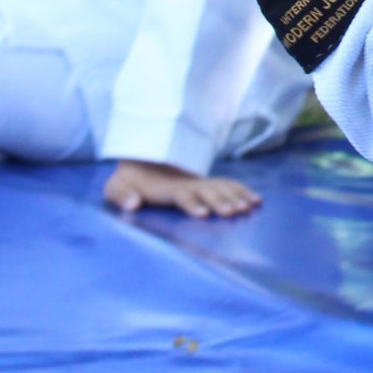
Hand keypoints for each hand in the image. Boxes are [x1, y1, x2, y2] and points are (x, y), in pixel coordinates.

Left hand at [102, 159, 262, 216]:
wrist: (141, 159)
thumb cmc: (128, 178)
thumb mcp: (115, 185)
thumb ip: (120, 193)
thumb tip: (132, 204)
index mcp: (164, 187)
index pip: (180, 193)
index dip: (191, 202)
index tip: (203, 213)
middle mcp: (185, 183)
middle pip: (206, 191)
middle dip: (220, 201)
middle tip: (233, 212)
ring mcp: (198, 183)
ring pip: (220, 188)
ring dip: (235, 196)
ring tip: (249, 207)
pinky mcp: (206, 185)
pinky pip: (228, 185)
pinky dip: (242, 191)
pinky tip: (256, 200)